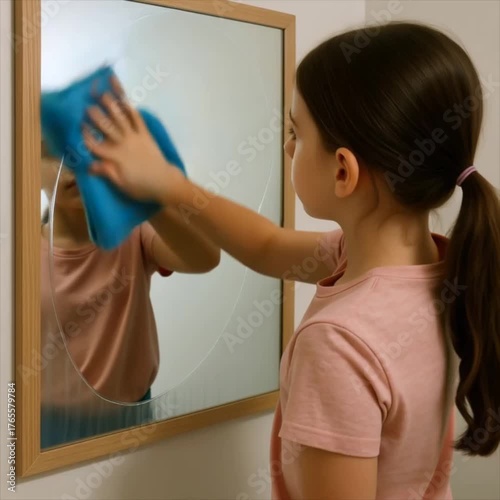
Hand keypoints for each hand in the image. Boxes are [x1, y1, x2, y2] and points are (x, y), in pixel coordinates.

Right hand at [82, 75, 181, 203]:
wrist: (164, 182)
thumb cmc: (141, 186)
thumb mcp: (122, 185)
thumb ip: (106, 172)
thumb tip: (89, 165)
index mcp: (115, 158)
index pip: (95, 145)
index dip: (86, 136)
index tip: (80, 127)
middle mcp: (123, 144)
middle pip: (106, 127)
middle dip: (96, 116)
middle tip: (87, 107)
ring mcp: (135, 137)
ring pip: (120, 118)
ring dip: (111, 106)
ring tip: (103, 94)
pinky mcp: (145, 134)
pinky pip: (137, 118)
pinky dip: (130, 107)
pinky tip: (124, 98)